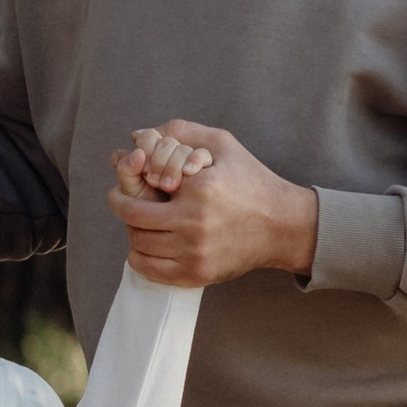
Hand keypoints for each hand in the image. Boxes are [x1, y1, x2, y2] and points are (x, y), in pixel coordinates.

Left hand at [106, 120, 317, 286]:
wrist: (283, 226)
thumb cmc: (251, 181)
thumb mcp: (222, 144)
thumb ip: (181, 132)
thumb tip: (137, 136)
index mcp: (199, 188)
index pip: (142, 184)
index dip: (130, 181)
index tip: (130, 179)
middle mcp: (195, 222)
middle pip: (133, 218)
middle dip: (123, 206)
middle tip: (123, 201)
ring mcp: (195, 252)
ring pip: (138, 245)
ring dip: (133, 232)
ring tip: (141, 222)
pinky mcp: (197, 274)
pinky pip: (150, 270)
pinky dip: (140, 258)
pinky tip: (147, 246)